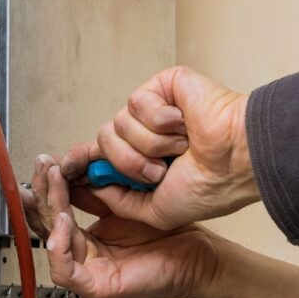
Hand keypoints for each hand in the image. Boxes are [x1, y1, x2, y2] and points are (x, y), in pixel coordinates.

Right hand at [20, 155, 221, 297]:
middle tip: (43, 167)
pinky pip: (64, 272)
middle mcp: (85, 259)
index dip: (48, 188)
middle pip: (48, 227)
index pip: (55, 214)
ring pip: (52, 245)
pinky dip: (60, 246)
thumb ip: (97, 192)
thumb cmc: (169, 233)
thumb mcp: (125, 203)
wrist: (196, 255)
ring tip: (55, 183)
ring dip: (49, 211)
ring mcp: (89, 276)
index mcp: (89, 241)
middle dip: (43, 193)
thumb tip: (72, 169)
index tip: (47, 164)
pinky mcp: (97, 290)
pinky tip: (64, 220)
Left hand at [60, 65, 259, 229]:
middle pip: (102, 142)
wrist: (234, 163)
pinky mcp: (162, 86)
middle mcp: (145, 135)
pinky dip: (161, 120)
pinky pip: (136, 103)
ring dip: (149, 145)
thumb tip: (95, 185)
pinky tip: (183, 123)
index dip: (81, 161)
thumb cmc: (209, 187)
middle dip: (128, 164)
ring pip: (117, 125)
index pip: (100, 156)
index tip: (64, 170)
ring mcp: (153, 110)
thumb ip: (121, 202)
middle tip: (161, 171)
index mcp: (143, 161)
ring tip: (179, 147)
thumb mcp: (155, 211)